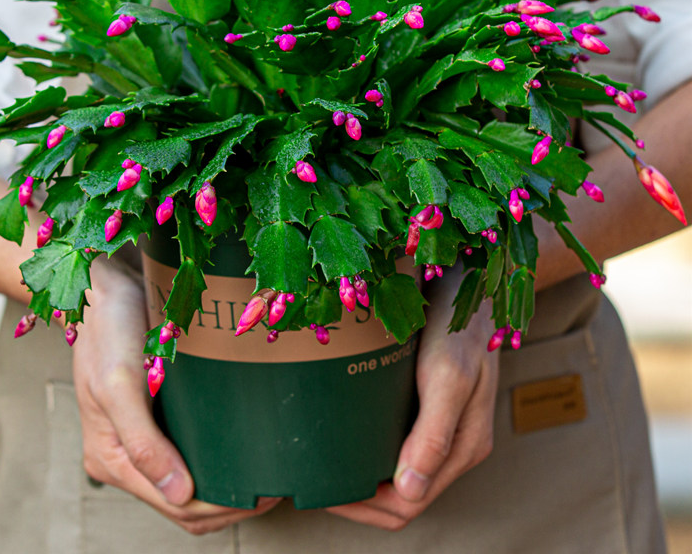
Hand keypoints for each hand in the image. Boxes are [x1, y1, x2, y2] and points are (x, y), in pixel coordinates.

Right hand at [73, 258, 281, 534]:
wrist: (107, 286)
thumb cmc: (109, 327)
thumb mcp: (119, 383)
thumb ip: (143, 443)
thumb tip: (179, 495)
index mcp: (110, 455)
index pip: (174, 505)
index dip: (219, 507)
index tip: (261, 496)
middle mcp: (124, 453)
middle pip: (182, 503)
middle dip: (226, 503)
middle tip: (272, 490)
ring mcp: (140, 435)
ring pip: (187, 483)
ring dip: (222, 487)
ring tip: (263, 475)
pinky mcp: (154, 414)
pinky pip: (187, 452)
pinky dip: (214, 460)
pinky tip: (240, 448)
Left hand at [325, 289, 498, 530]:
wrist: (469, 279)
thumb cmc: (458, 324)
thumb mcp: (448, 376)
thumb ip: (434, 435)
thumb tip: (408, 491)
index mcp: (465, 445)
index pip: (410, 503)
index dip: (367, 507)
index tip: (326, 492)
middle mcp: (455, 442)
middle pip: (403, 495)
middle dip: (361, 499)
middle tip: (317, 483)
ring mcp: (443, 423)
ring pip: (399, 472)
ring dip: (365, 478)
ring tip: (327, 465)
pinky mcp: (429, 403)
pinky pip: (398, 442)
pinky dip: (372, 449)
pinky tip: (347, 437)